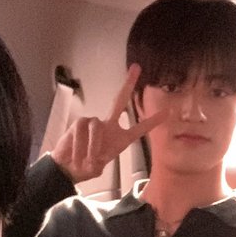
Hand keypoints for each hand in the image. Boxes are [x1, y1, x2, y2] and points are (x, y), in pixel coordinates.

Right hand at [50, 64, 168, 181]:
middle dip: (128, 84)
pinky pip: (82, 130)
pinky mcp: (79, 123)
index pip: (139, 128)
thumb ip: (98, 162)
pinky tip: (77, 155)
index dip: (152, 121)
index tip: (167, 112)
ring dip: (92, 146)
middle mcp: (109, 126)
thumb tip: (94, 159)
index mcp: (120, 138)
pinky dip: (80, 145)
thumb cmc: (86, 166)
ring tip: (88, 160)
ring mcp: (93, 122)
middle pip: (119, 100)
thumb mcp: (97, 167)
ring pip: (97, 126)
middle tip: (136, 68)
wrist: (68, 168)